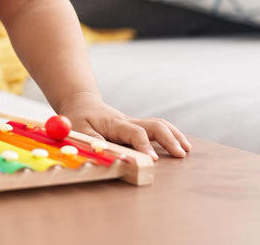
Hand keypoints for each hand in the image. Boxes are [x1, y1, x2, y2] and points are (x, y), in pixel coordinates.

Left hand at [56, 91, 190, 159]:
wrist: (83, 104)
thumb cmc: (79, 117)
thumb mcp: (78, 128)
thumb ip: (91, 140)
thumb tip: (102, 151)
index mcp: (115, 123)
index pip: (134, 133)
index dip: (144, 145)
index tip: (153, 159)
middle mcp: (128, 122)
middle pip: (154, 126)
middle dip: (169, 139)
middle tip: (181, 154)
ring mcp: (135, 124)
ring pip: (159, 125)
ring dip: (174, 136)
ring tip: (186, 150)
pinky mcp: (137, 128)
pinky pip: (157, 128)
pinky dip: (171, 135)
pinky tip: (181, 145)